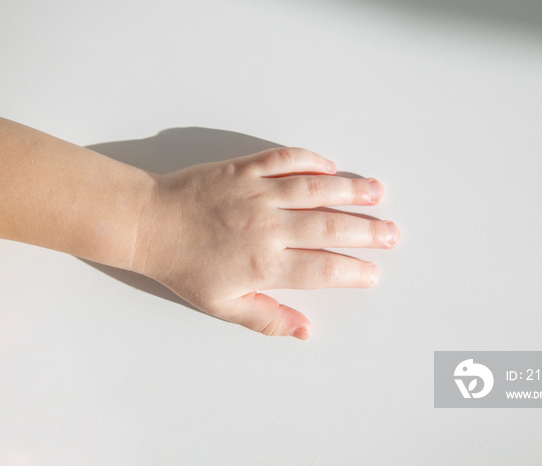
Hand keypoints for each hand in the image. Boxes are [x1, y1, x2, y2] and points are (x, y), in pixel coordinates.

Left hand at [132, 147, 399, 339]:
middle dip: (367, 232)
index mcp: (264, 265)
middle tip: (392, 233)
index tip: (372, 272)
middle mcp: (268, 227)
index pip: (322, 270)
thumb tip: (305, 330)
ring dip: (352, 191)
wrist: (149, 223)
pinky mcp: (246, 168)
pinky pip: (287, 160)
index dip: (352, 272)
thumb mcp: (222, 305)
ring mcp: (258, 193)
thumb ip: (266, 318)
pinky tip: (331, 166)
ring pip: (317, 191)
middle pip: (331, 228)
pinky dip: (311, 161)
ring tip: (378, 193)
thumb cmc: (183, 266)